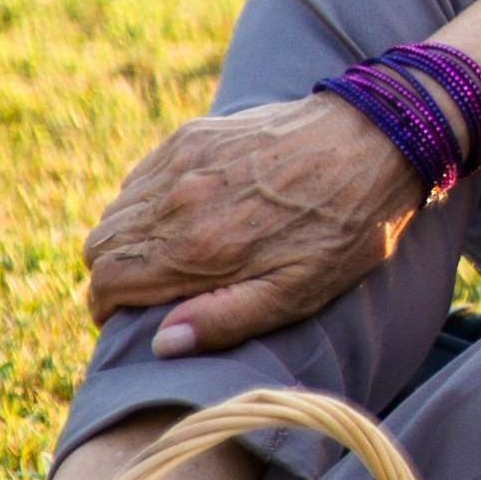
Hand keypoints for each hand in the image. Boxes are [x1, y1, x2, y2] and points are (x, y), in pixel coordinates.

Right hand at [79, 95, 423, 356]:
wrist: (379, 141)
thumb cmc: (348, 226)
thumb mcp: (301, 290)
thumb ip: (227, 318)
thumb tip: (162, 343)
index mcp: (198, 248)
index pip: (108, 282)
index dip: (105, 307)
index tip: (124, 318)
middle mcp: (177, 202)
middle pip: (100, 246)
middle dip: (112, 275)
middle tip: (146, 290)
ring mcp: (181, 163)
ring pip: (115, 211)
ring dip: (127, 238)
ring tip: (168, 254)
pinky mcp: (193, 136)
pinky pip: (140, 176)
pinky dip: (145, 200)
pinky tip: (183, 212)